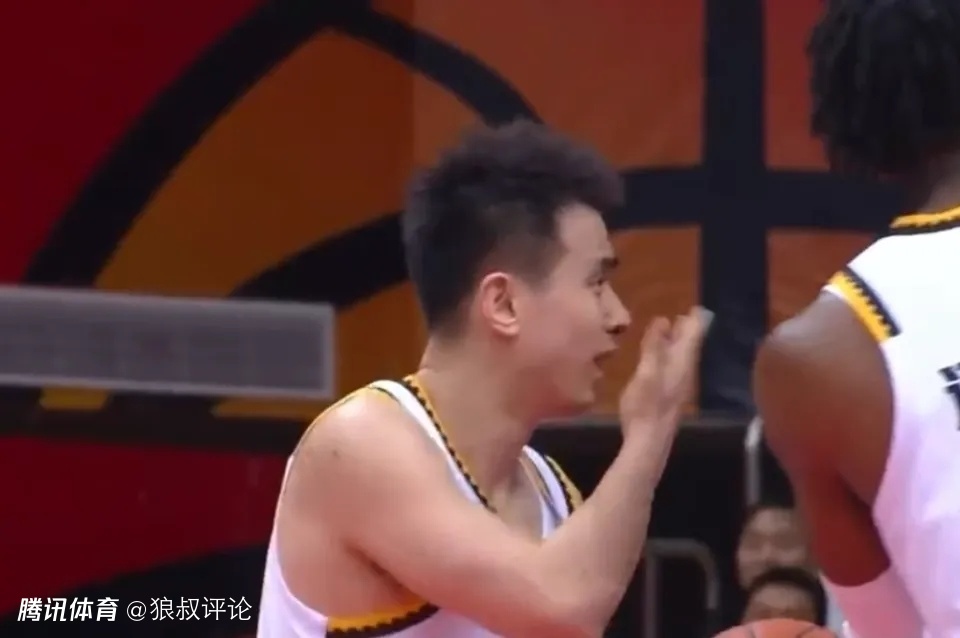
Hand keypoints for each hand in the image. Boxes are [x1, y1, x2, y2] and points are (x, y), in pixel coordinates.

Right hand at [618, 307, 710, 443]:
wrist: (649, 441)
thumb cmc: (646, 405)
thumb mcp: (646, 371)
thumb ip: (654, 346)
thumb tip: (663, 319)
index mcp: (680, 363)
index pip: (692, 336)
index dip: (693, 321)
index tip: (694, 307)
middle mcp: (684, 372)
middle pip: (689, 346)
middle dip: (686, 330)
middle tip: (684, 316)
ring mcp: (678, 385)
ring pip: (682, 357)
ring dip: (677, 343)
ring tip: (671, 331)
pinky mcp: (670, 395)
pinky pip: (674, 368)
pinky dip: (670, 356)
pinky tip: (662, 359)